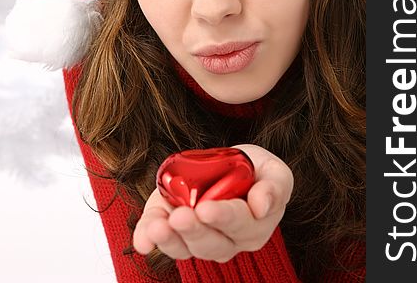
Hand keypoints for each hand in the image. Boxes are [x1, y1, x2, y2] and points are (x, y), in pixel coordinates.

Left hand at [132, 144, 292, 262]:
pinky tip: (142, 240)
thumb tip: (262, 206)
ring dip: (170, 240)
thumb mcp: (274, 172)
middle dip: (192, 231)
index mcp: (254, 226)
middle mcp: (229, 240)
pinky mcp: (179, 232)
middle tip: (179, 217)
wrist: (234, 168)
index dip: (223, 217)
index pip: (239, 225)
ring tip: (157, 227)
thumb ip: (274, 186)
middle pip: (210, 242)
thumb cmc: (257, 172)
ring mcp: (203, 240)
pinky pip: (166, 240)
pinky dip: (150, 239)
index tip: (206, 209)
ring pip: (186, 248)